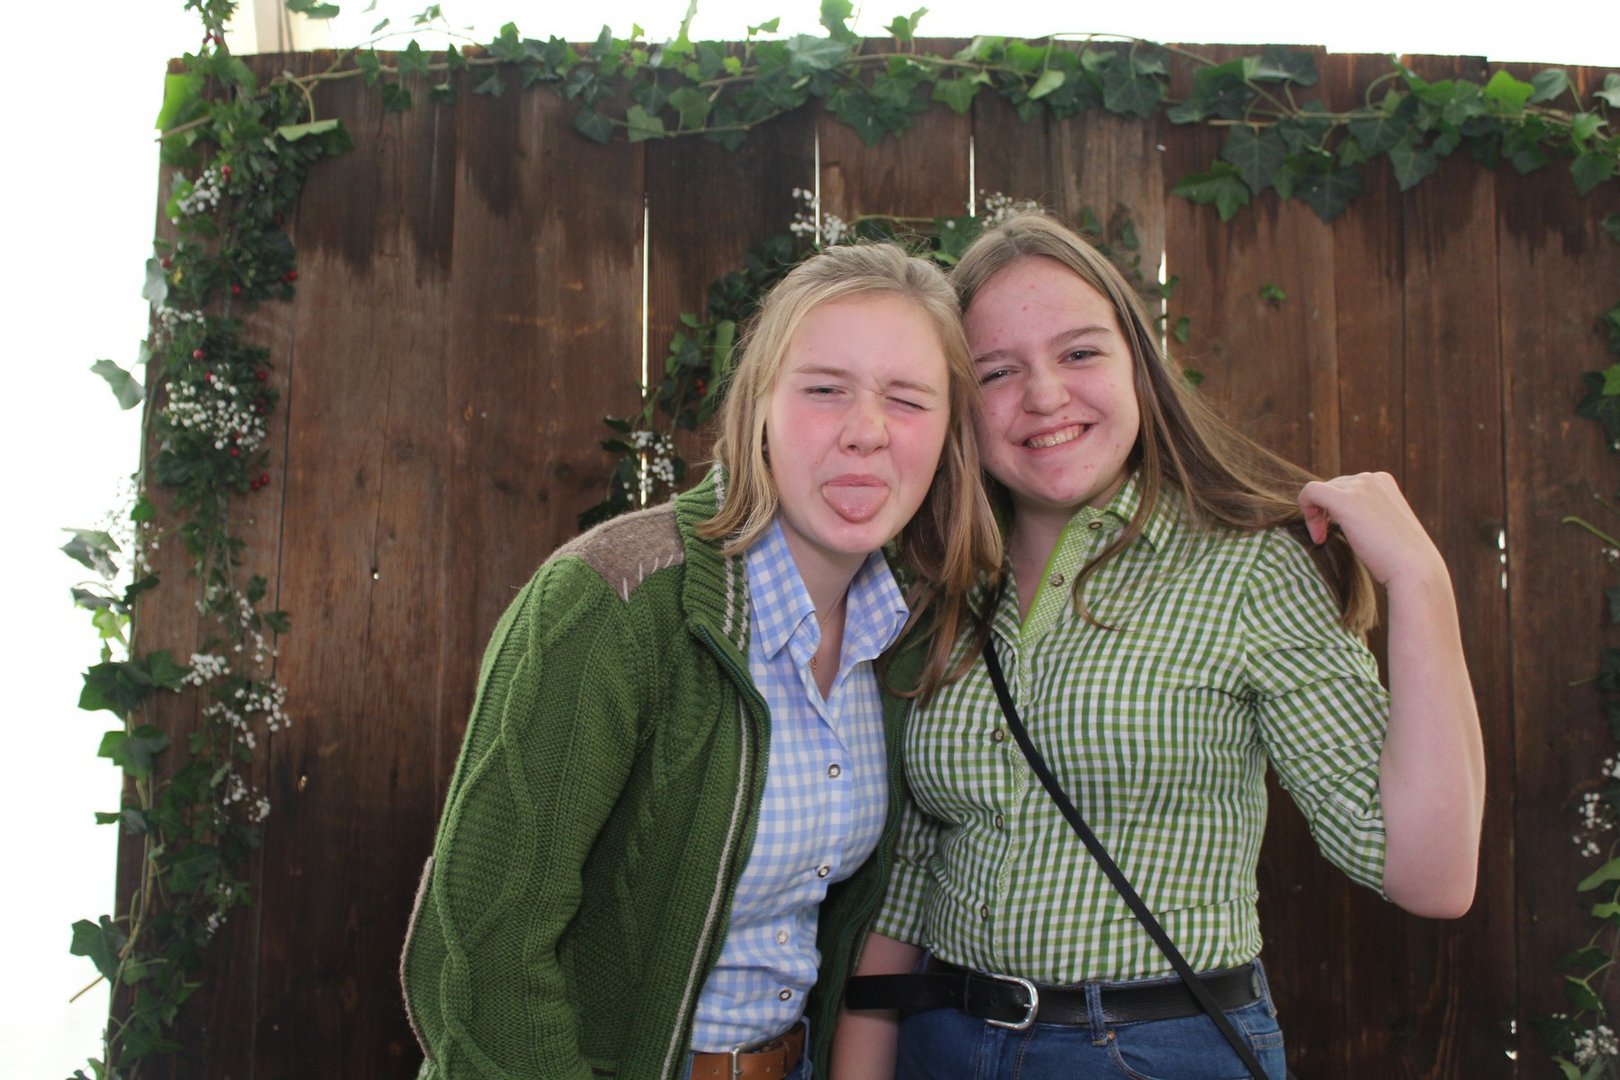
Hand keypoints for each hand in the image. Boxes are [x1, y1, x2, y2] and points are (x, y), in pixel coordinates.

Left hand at [1297, 472, 1445, 589]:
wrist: (1414, 570)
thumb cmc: (1399, 557)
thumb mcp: (1382, 525)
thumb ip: (1363, 513)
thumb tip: (1337, 515)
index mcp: (1383, 481)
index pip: (1345, 486)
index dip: (1333, 509)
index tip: (1335, 532)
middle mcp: (1372, 478)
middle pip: (1330, 488)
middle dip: (1324, 513)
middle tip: (1326, 539)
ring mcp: (1361, 486)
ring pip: (1319, 491)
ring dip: (1315, 516)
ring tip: (1323, 539)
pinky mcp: (1346, 500)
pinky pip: (1310, 492)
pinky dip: (1306, 511)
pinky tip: (1318, 536)